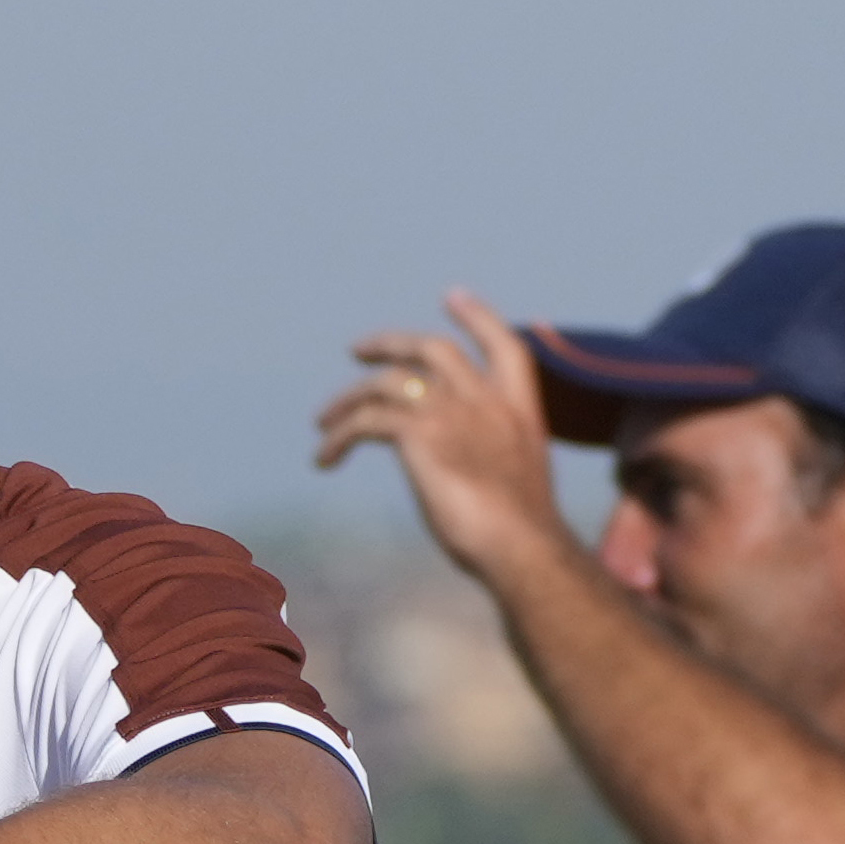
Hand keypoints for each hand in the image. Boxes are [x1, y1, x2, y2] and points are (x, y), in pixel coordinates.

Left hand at [313, 292, 573, 583]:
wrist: (522, 548)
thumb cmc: (521, 538)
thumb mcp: (513, 486)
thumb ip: (487, 463)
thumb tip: (456, 479)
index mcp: (519, 408)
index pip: (504, 344)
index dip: (477, 317)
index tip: (452, 295)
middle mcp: (486, 399)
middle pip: (432, 348)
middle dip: (391, 341)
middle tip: (356, 350)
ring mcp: (452, 410)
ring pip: (385, 383)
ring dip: (347, 400)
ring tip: (322, 423)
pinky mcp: (419, 432)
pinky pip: (364, 422)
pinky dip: (337, 438)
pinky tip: (324, 460)